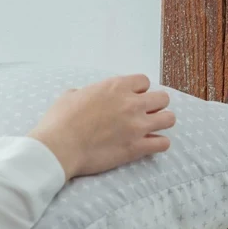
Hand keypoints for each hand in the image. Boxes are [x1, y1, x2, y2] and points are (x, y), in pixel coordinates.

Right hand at [27, 74, 175, 179]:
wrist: (59, 147)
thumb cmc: (59, 121)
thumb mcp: (70, 96)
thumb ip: (85, 93)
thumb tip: (84, 96)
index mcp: (115, 87)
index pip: (144, 81)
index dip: (138, 90)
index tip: (131, 98)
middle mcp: (131, 103)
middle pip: (162, 98)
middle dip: (155, 105)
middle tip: (144, 114)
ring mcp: (137, 126)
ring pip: (169, 119)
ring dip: (161, 123)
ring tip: (151, 129)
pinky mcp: (136, 147)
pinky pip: (163, 143)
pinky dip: (158, 144)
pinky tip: (149, 145)